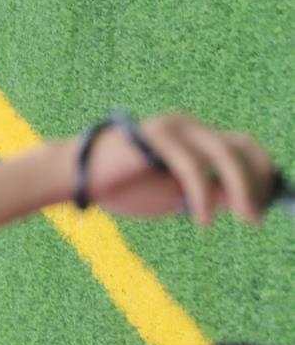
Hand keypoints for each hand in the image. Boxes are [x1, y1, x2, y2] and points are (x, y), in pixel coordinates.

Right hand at [83, 113, 276, 224]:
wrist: (78, 179)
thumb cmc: (125, 188)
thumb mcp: (177, 195)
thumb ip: (210, 193)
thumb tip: (248, 203)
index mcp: (191, 136)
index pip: (243, 145)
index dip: (262, 172)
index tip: (266, 205)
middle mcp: (185, 125)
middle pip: (240, 146)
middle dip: (257, 181)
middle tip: (255, 218)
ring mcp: (170, 127)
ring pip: (224, 154)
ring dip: (241, 189)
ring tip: (243, 219)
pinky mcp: (154, 137)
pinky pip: (194, 168)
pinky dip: (204, 196)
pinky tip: (201, 219)